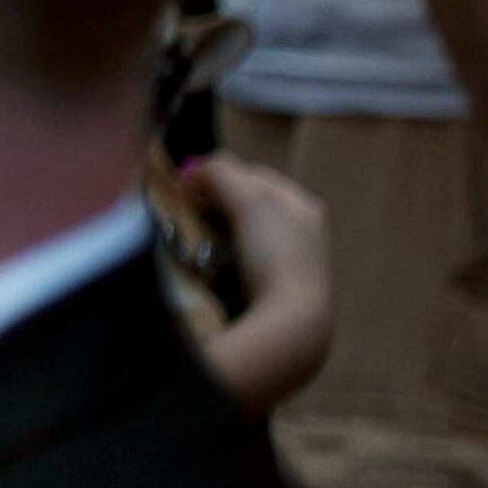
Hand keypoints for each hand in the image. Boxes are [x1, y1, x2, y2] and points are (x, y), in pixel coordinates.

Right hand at [187, 152, 334, 415]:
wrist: (291, 319)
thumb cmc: (275, 254)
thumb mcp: (247, 201)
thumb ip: (221, 173)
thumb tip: (194, 168)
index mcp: (302, 204)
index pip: (252, 174)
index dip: (217, 173)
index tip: (185, 184)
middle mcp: (302, 230)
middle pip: (249, 204)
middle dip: (217, 202)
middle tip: (187, 209)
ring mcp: (292, 262)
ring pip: (246, 233)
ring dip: (218, 230)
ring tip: (195, 237)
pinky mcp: (278, 289)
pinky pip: (246, 260)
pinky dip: (226, 256)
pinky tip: (213, 265)